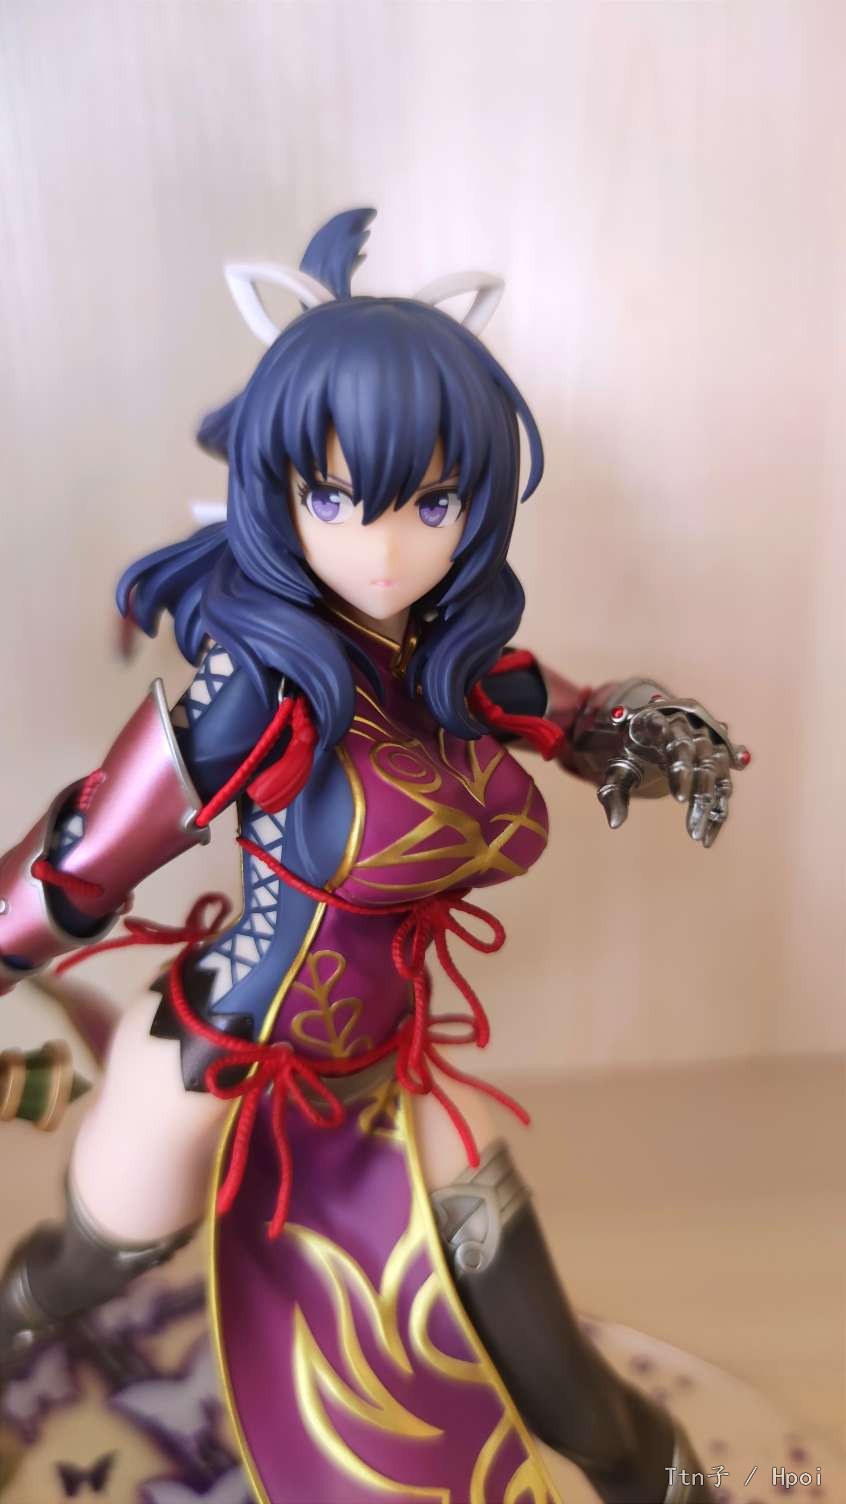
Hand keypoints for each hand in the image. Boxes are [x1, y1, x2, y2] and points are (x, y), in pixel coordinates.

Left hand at [596, 690, 750, 847]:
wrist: (655, 726)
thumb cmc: (635, 746)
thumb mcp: (619, 764)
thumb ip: (613, 790)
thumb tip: (615, 824)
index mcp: (664, 723)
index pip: (676, 744)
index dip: (681, 770)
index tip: (679, 800)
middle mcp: (693, 731)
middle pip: (703, 762)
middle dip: (698, 795)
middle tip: (690, 829)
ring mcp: (710, 744)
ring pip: (717, 775)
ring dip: (709, 807)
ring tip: (695, 836)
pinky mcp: (720, 761)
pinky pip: (724, 788)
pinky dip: (717, 813)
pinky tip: (707, 839)